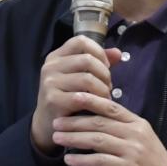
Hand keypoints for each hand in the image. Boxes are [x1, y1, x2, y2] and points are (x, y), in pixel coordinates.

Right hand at [30, 36, 120, 154]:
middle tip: (108, 86)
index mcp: (56, 56)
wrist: (48, 124)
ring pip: (87, 78)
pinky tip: (98, 106)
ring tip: (105, 97)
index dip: (99, 51)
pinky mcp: (53, 100)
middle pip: (87, 59)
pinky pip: (82, 97)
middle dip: (104, 74)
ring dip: (103, 89)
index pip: (81, 41)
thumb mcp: (79, 76)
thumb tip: (118, 53)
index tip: (106, 66)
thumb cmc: (67, 97)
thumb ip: (98, 63)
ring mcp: (50, 82)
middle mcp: (50, 66)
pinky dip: (96, 101)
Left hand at [52, 91, 166, 165]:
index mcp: (137, 123)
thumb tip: (93, 117)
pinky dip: (82, 160)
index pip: (111, 107)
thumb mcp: (139, 136)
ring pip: (98, 140)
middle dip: (75, 122)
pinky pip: (100, 161)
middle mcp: (134, 134)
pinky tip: (69, 159)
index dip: (91, 100)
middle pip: (100, 123)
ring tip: (57, 138)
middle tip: (56, 122)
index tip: (72, 97)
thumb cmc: (149, 158)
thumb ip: (120, 126)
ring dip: (74, 138)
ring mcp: (132, 151)